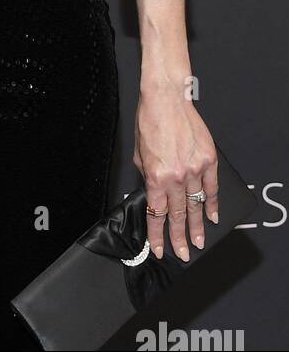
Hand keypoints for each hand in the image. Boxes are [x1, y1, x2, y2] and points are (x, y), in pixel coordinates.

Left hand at [134, 89, 218, 259]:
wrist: (165, 98)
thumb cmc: (149, 121)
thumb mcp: (139, 153)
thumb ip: (147, 176)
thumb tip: (151, 192)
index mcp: (156, 175)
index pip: (156, 213)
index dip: (157, 234)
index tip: (158, 248)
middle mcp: (177, 175)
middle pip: (178, 214)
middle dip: (179, 237)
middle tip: (183, 252)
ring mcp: (195, 169)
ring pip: (196, 205)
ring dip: (198, 226)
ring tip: (199, 241)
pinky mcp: (208, 160)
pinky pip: (212, 188)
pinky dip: (213, 204)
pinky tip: (213, 217)